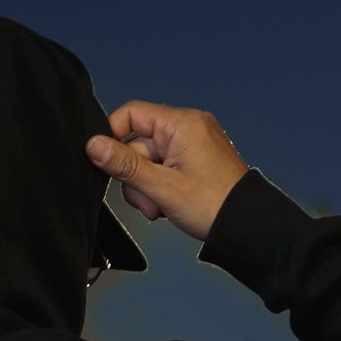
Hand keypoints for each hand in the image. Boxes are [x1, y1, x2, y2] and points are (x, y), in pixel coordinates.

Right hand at [86, 104, 247, 243]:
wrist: (246, 226)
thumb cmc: (214, 205)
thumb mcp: (162, 187)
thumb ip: (125, 166)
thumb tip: (94, 146)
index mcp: (181, 124)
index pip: (132, 114)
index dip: (113, 136)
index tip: (106, 162)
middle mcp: (187, 128)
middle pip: (138, 143)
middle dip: (136, 176)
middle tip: (148, 201)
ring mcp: (192, 144)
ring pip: (149, 160)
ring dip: (147, 187)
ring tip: (160, 207)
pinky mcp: (194, 160)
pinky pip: (164, 168)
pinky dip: (160, 188)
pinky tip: (167, 205)